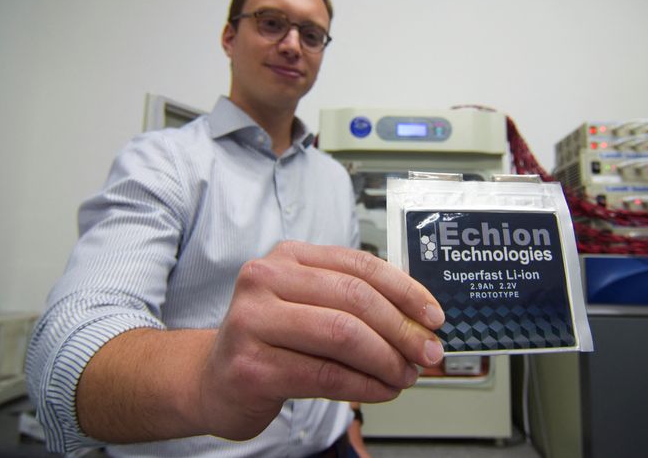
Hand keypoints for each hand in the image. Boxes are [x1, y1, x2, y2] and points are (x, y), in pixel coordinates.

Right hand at [195, 241, 444, 439]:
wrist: (214, 379)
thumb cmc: (271, 341)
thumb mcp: (309, 306)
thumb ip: (355, 304)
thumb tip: (420, 323)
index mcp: (288, 256)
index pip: (360, 265)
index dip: (406, 291)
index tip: (434, 316)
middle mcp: (266, 279)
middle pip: (355, 298)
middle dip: (402, 329)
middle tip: (428, 352)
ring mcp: (253, 321)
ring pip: (343, 335)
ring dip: (387, 360)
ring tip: (405, 374)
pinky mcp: (251, 365)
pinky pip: (325, 374)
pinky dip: (365, 385)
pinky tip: (382, 390)